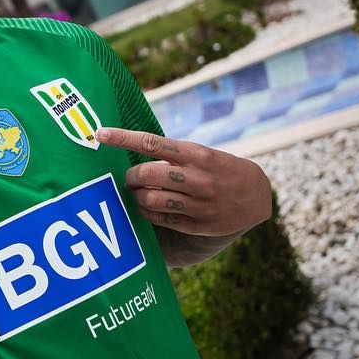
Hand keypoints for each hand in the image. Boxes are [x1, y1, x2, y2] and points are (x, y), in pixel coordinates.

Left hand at [95, 127, 271, 238]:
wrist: (258, 196)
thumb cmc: (220, 169)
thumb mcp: (203, 154)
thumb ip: (172, 155)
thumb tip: (133, 152)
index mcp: (197, 155)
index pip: (152, 142)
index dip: (122, 138)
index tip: (100, 133)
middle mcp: (198, 178)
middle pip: (146, 174)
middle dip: (131, 176)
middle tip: (131, 178)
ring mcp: (199, 203)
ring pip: (150, 199)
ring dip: (137, 196)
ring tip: (139, 193)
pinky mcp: (199, 224)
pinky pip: (160, 219)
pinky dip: (147, 212)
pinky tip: (148, 207)